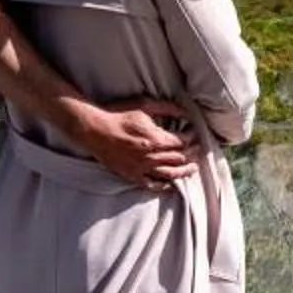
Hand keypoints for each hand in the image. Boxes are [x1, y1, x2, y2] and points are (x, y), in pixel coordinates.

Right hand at [67, 100, 195, 187]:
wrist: (95, 130)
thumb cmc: (118, 115)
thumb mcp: (144, 105)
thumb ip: (167, 108)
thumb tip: (185, 111)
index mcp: (155, 138)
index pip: (182, 141)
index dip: (191, 137)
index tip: (193, 133)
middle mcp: (151, 156)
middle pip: (179, 158)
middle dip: (191, 154)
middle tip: (198, 150)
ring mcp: (141, 167)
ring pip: (169, 174)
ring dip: (184, 172)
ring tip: (192, 170)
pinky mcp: (132, 175)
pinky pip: (151, 184)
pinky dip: (163, 186)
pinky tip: (171, 185)